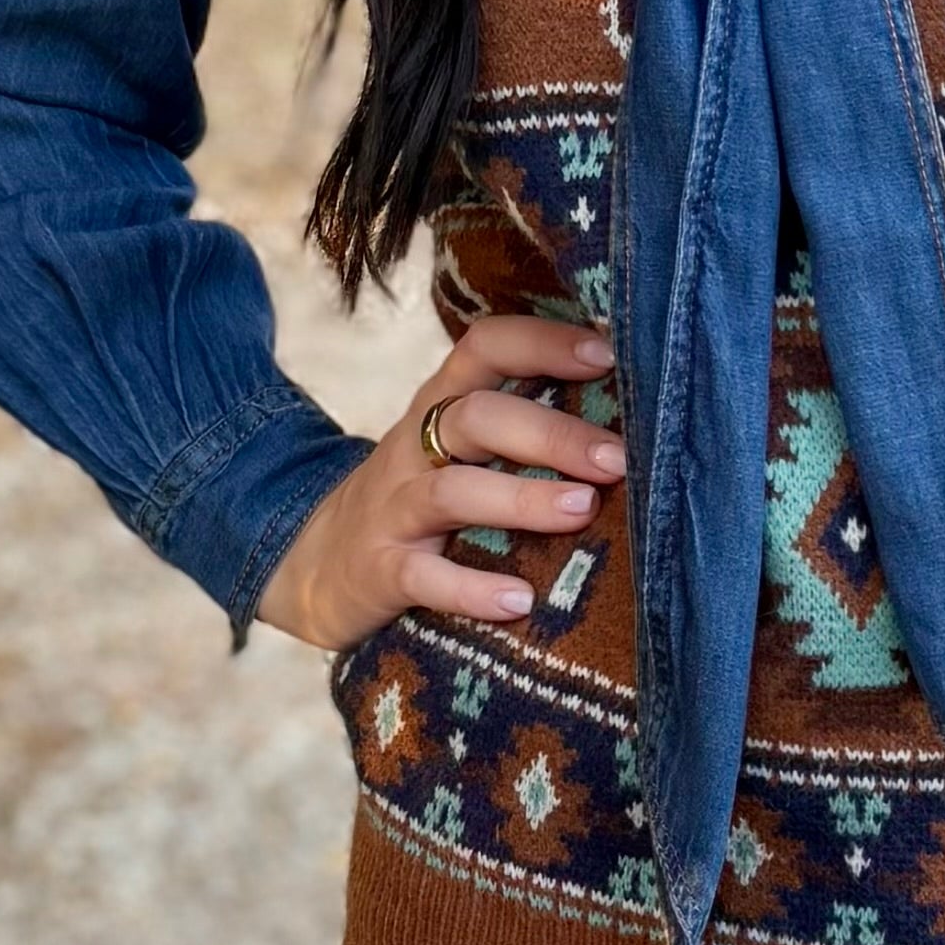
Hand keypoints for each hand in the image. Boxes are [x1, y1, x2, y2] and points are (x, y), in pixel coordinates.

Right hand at [250, 315, 619, 653]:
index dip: (543, 343)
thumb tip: (632, 414)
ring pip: (452, 491)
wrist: (312, 563)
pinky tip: (518, 601)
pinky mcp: (379, 571)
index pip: (484, 348)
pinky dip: (470, 590)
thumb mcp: (452, 448)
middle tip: (617, 458)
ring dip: (521, 500)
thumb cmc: (417, 498)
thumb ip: (518, 423)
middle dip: (550, 432)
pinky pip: (422, 577)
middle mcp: (413, 448)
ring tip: (582, 510)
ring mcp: (393, 509)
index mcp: (439, 406)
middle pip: (474, 417)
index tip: (609, 354)